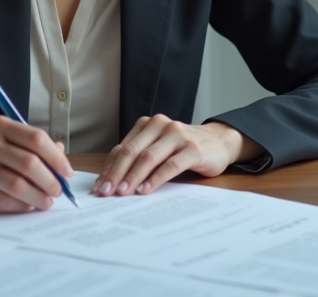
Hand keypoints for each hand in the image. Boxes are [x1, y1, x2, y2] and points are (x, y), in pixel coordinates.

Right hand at [0, 115, 73, 211]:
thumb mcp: (6, 140)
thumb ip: (32, 145)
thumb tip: (61, 156)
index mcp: (2, 126)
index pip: (36, 139)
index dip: (56, 158)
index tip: (67, 172)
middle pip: (29, 163)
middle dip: (50, 180)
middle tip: (58, 191)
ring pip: (17, 184)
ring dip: (37, 196)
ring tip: (46, 202)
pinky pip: (3, 199)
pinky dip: (20, 205)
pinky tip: (27, 206)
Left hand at [93, 116, 262, 196]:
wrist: (219, 142)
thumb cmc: (183, 148)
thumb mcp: (159, 148)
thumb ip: (139, 158)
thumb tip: (111, 181)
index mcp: (148, 125)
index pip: (122, 148)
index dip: (109, 168)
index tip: (98, 186)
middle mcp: (160, 126)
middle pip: (131, 151)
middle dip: (116, 173)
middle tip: (105, 192)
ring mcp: (177, 135)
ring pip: (148, 157)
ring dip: (133, 177)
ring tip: (122, 193)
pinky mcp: (192, 149)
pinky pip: (169, 165)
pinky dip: (155, 179)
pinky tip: (145, 190)